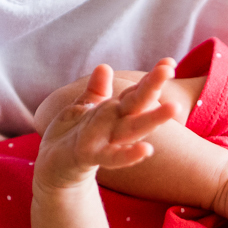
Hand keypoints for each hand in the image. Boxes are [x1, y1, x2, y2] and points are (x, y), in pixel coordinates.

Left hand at [34, 58, 178, 189]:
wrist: (52, 165)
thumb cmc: (73, 134)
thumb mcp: (84, 108)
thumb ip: (97, 90)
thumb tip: (105, 67)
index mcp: (114, 111)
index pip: (137, 92)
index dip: (152, 77)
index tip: (169, 61)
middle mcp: (115, 125)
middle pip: (137, 104)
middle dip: (153, 86)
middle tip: (169, 69)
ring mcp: (106, 141)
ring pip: (132, 128)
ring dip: (153, 119)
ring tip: (175, 107)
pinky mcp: (90, 156)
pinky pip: (111, 156)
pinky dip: (128, 155)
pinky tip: (146, 150)